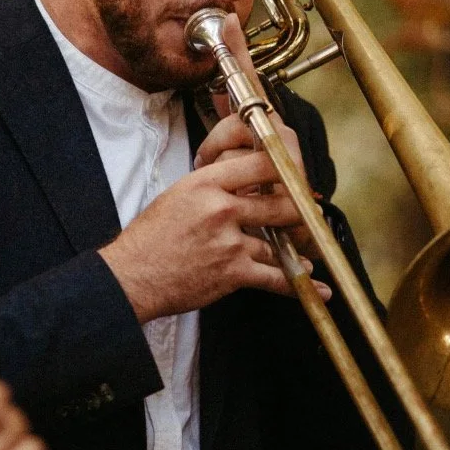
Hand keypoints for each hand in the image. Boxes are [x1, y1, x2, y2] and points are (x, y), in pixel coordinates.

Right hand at [101, 11, 330, 321]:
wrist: (132, 277)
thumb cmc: (150, 238)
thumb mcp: (177, 196)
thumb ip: (213, 186)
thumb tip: (242, 180)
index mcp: (205, 184)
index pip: (261, 163)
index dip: (285, 168)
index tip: (294, 176)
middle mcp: (220, 208)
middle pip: (281, 201)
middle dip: (299, 210)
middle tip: (305, 214)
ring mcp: (229, 242)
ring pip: (280, 240)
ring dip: (295, 248)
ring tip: (306, 249)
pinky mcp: (233, 273)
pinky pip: (276, 278)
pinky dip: (300, 283)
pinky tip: (317, 286)